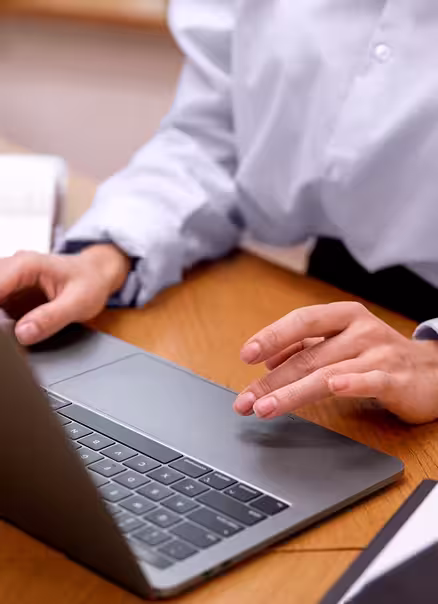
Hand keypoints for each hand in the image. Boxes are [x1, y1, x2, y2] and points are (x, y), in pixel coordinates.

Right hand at [0, 244, 129, 345]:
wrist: (97, 274)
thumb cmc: (90, 282)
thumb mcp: (78, 303)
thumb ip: (51, 318)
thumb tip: (23, 334)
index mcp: (26, 265)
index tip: (0, 329)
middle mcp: (13, 267)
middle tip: (7, 337)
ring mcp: (9, 279)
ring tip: (10, 335)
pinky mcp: (10, 292)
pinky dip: (1, 320)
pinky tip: (11, 331)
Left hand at [233, 301, 437, 423]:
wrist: (432, 371)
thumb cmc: (376, 354)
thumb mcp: (340, 341)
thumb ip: (305, 346)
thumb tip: (266, 359)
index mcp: (344, 316)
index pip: (302, 320)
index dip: (272, 336)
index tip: (246, 355)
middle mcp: (361, 331)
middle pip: (308, 355)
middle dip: (271, 381)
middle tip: (244, 400)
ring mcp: (379, 354)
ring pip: (328, 373)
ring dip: (292, 392)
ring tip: (264, 408)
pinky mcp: (396, 379)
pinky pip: (370, 381)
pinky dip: (351, 385)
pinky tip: (333, 389)